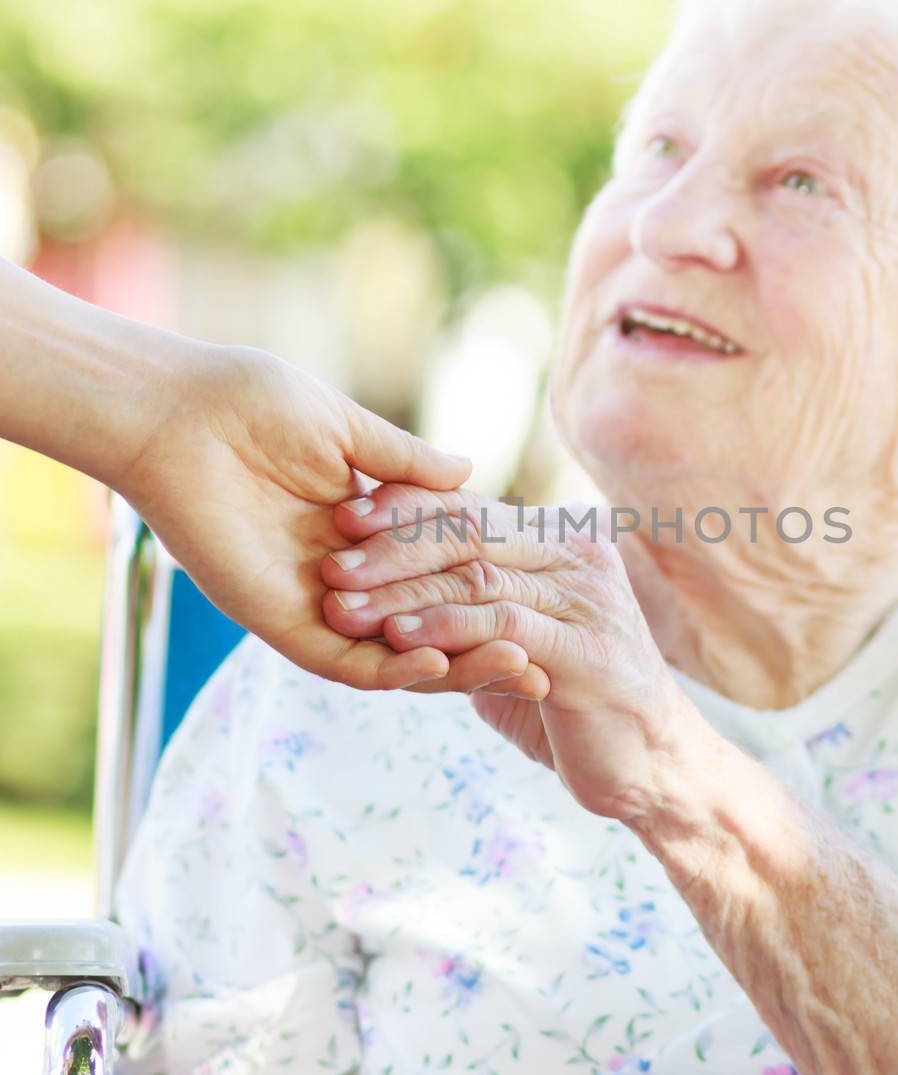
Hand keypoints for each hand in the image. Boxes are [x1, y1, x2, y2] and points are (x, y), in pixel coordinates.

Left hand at [120, 345, 533, 692]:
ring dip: (453, 669)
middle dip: (483, 643)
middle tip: (542, 654)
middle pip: (422, 627)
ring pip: (392, 657)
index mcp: (354, 528)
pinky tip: (442, 665)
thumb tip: (468, 474)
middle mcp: (337, 574)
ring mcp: (309, 602)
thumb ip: (405, 462)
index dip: (483, 591)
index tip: (541, 598)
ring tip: (516, 666)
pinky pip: (344, 663)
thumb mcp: (346, 429)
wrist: (178, 414)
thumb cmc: (249, 403)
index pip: (432, 575)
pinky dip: (394, 670)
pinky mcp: (278, 619)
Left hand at [321, 488, 689, 820]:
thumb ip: (474, 610)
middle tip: (329, 561)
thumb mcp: (518, 646)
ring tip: (343, 606)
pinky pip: (502, 625)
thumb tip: (396, 591)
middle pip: (469, 531)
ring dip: (403, 590)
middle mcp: (577, 555)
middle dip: (392, 544)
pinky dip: (445, 627)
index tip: (341, 517)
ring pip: (478, 575)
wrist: (652, 764)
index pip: (471, 507)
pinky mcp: (586, 649)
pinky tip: (397, 640)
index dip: (404, 509)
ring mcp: (586, 598)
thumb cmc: (576, 705)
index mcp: (561, 541)